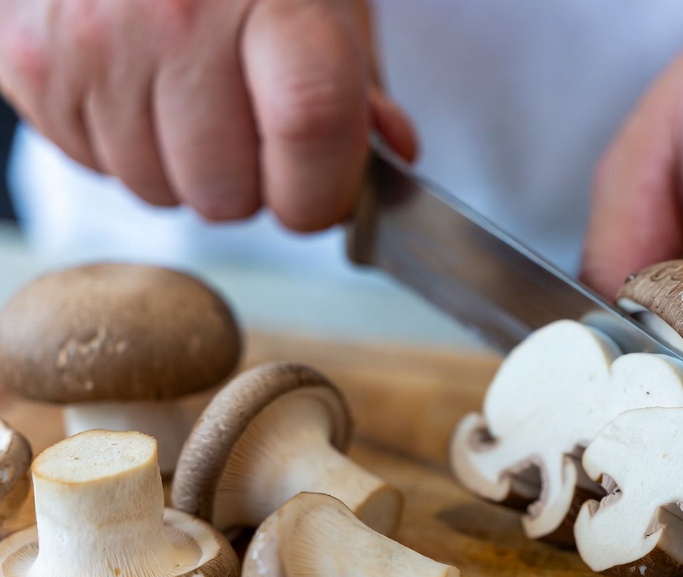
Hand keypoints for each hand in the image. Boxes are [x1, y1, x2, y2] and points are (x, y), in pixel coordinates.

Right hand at [0, 0, 415, 230]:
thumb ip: (359, 84)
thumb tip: (390, 157)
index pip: (312, 134)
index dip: (324, 193)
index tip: (324, 196)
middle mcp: (176, 17)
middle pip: (228, 193)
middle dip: (253, 185)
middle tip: (251, 128)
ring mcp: (93, 41)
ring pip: (158, 191)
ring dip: (185, 168)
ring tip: (191, 95)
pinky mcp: (28, 60)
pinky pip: (92, 164)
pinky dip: (121, 144)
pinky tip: (139, 85)